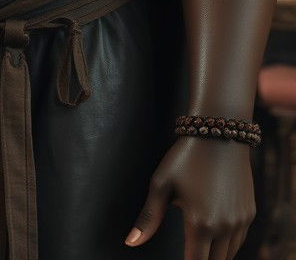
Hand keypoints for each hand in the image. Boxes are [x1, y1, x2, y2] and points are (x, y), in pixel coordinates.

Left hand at [126, 137, 254, 258]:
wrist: (219, 134)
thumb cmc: (184, 157)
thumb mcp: (161, 184)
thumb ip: (148, 218)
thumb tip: (131, 242)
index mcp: (201, 223)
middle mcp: (225, 227)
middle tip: (188, 254)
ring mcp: (241, 221)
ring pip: (229, 254)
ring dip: (215, 255)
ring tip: (199, 250)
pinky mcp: (249, 212)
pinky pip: (239, 239)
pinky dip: (228, 245)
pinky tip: (215, 240)